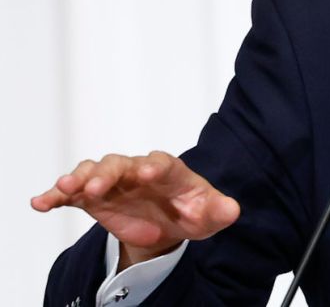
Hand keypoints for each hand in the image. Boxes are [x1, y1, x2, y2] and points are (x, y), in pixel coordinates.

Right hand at [31, 151, 239, 267]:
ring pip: (93, 172)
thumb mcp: (208, 215)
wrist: (172, 223)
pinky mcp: (95, 197)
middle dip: (108, 173)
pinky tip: (40, 203)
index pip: (161, 163)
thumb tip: (233, 210)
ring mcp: (114, 182)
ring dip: (78, 178)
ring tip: (64, 188)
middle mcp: (137, 171)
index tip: (148, 172)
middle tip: (96, 188)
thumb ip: (219, 210)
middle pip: (120, 164)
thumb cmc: (192, 211)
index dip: (155, 165)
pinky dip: (56, 196)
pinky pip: (73, 193)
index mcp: (168, 170)